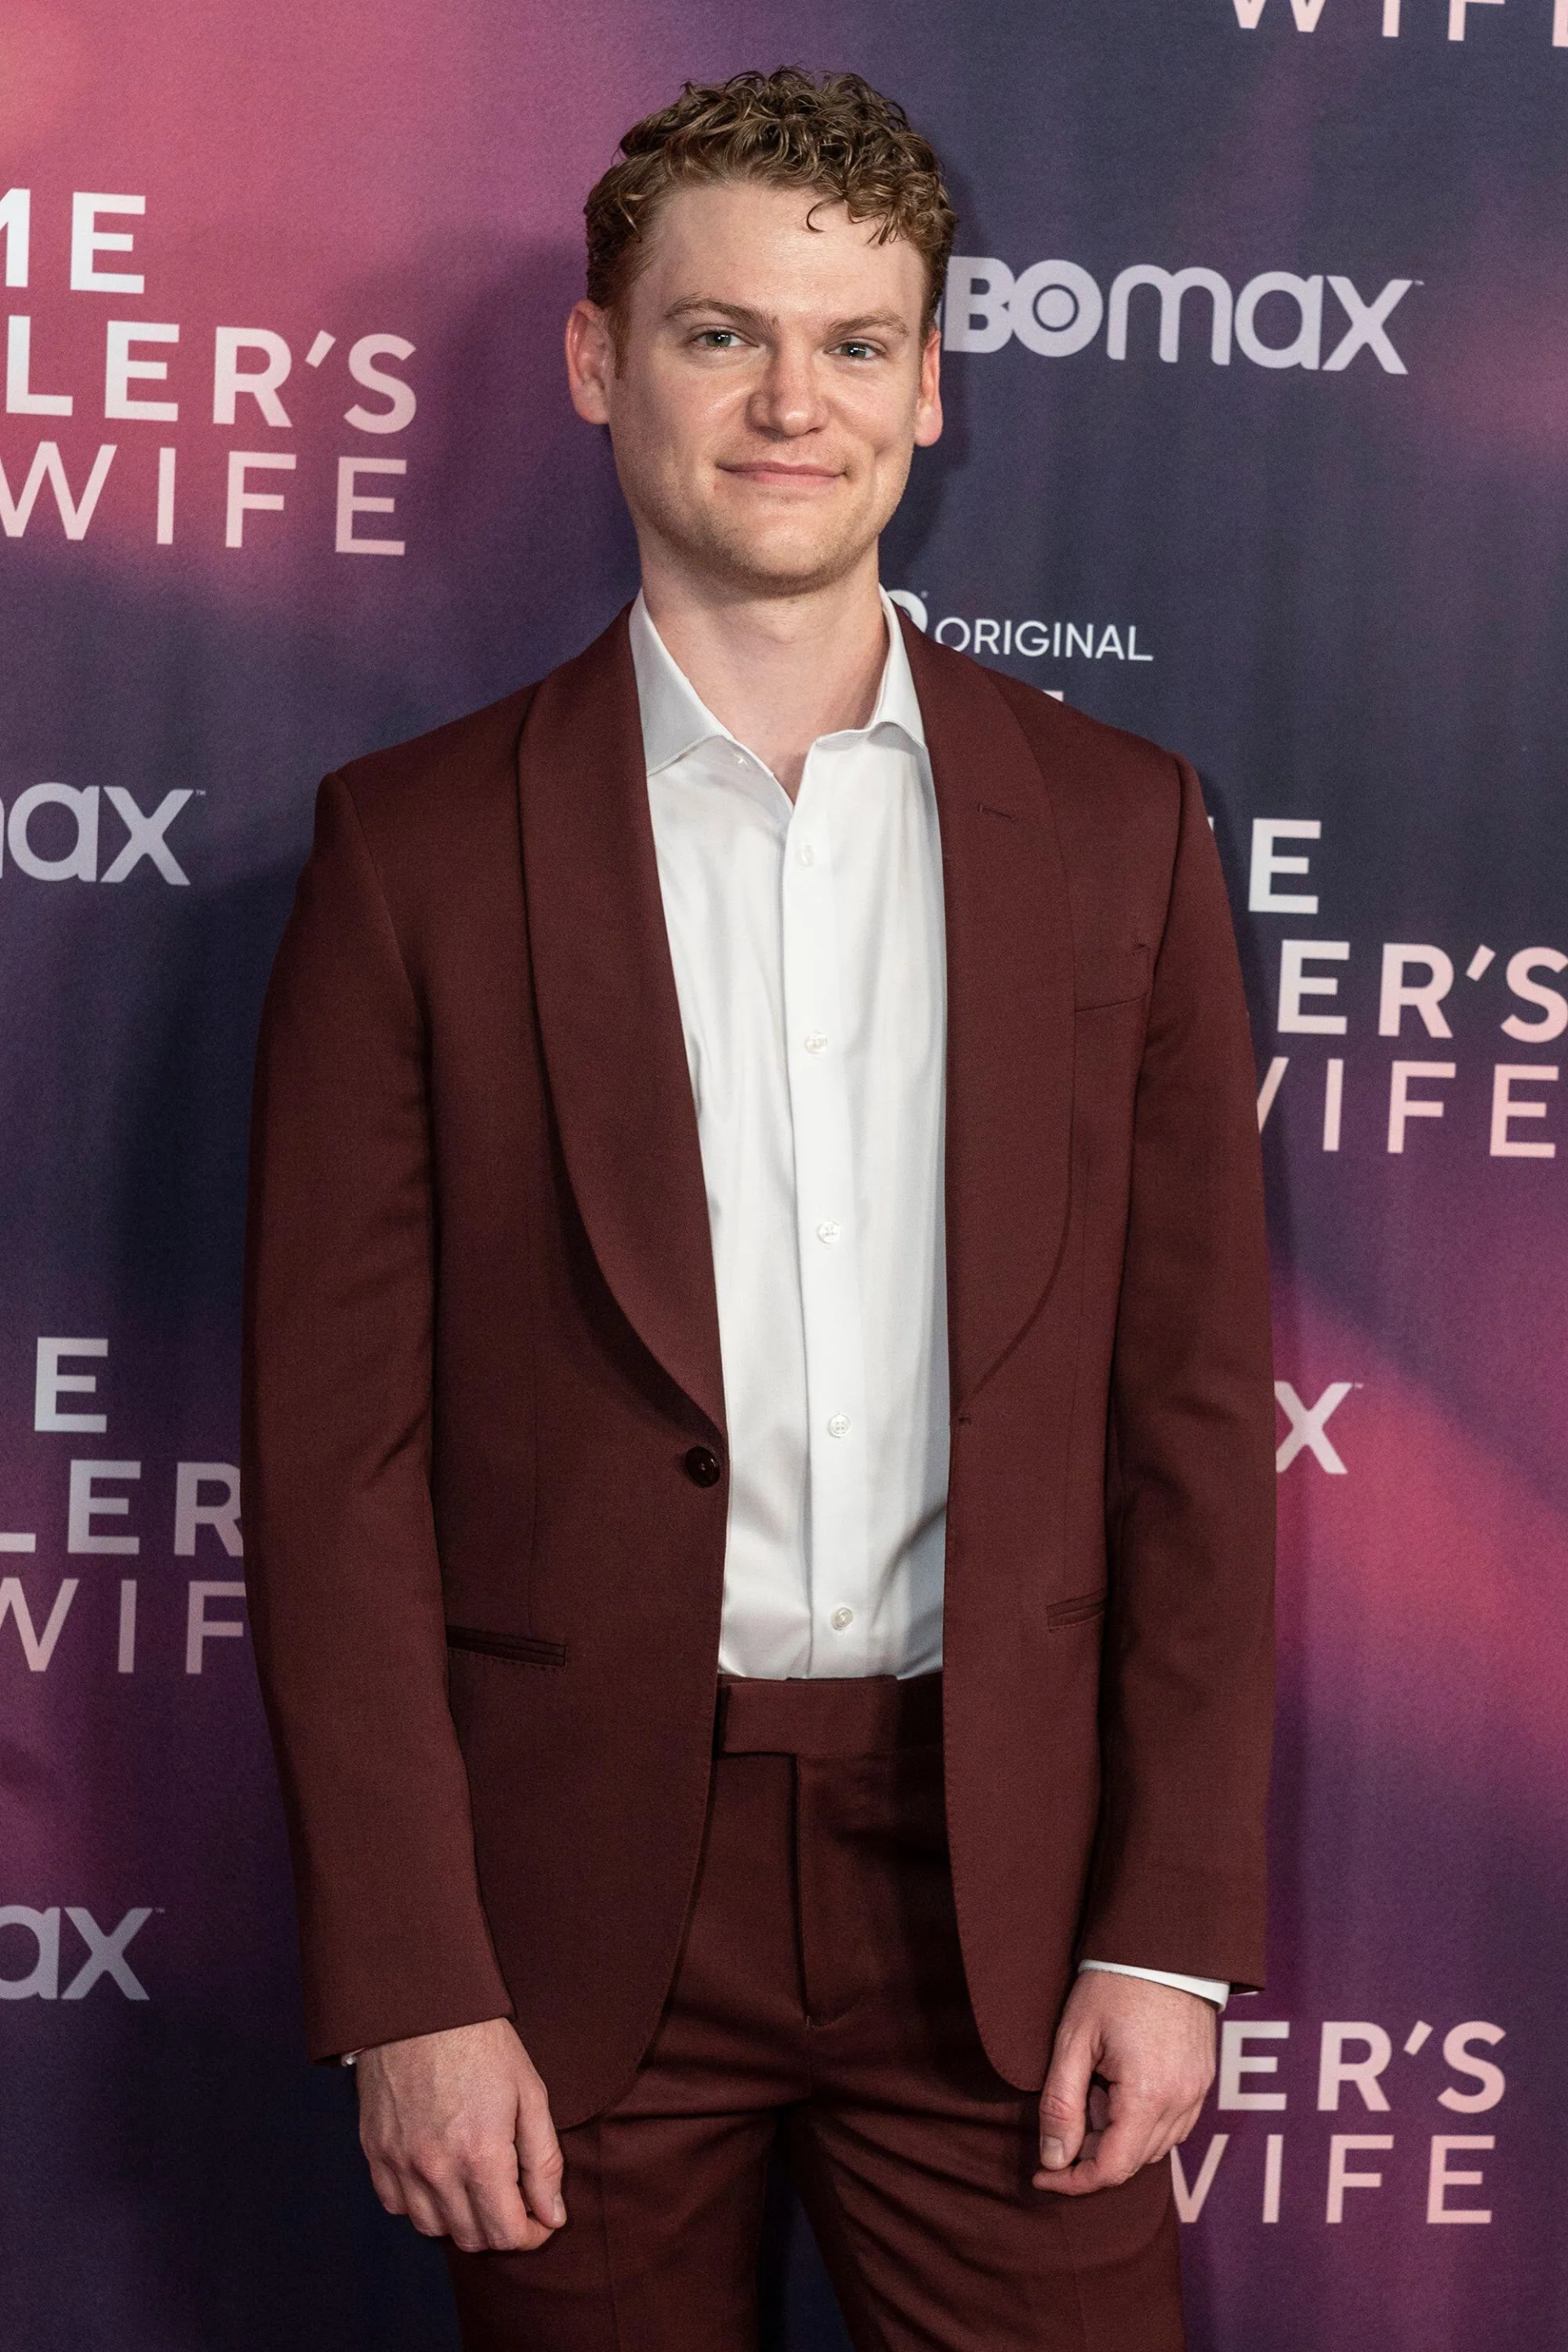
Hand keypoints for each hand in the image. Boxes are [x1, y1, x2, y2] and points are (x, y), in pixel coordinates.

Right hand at [356, 2015, 565, 2251]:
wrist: (422, 2005)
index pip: (505, 2234)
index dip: (530, 2234)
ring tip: (477, 2183)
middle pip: (471, 2237)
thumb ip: (544, 2162)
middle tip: (513, 2197)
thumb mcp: (530, 2093)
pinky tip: (440, 2173)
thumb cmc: (483, 2044)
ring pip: (433, 2228)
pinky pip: (398, 2205)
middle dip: (500, 2227)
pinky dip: (422, 2202)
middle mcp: (436, 2169)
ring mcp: (400, 2163)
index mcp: (480, 2155)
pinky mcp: (375, 2153)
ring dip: (460, 2218)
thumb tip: (553, 2217)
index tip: (540, 2218)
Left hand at [1033, 1972, 1215, 2196]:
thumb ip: (1060, 2104)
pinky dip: (1144, 2126)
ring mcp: (1197, 2092)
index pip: (1111, 2168)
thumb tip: (1053, 2159)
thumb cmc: (1113, 1985)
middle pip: (1134, 2161)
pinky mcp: (1204, 2080)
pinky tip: (1119, 2095)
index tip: (1043, 2173)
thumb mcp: (1073, 2040)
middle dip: (1092, 2155)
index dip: (1073, 2180)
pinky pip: (1174, 2125)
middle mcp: (1180, 2102)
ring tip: (1090, 2097)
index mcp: (1147, 2096)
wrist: (1163, 1945)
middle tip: (1063, 2121)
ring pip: (1156, 2147)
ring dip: (1118, 2140)